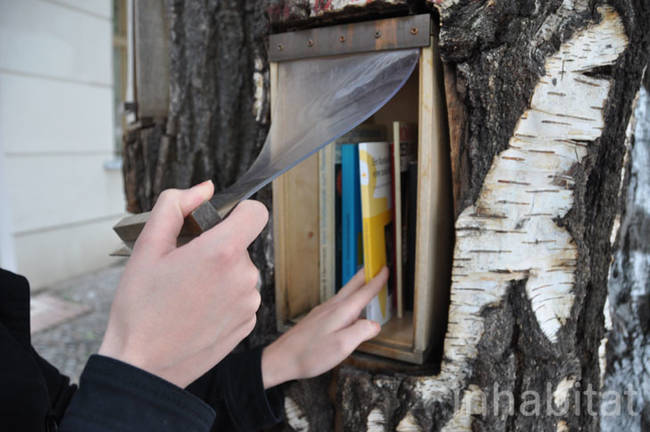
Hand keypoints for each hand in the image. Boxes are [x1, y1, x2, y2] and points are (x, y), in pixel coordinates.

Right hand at [99, 181, 267, 387]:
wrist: (142, 365)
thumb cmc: (140, 307)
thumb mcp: (147, 247)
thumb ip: (175, 206)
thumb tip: (205, 188)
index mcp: (222, 252)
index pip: (257, 212)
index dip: (238, 212)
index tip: (217, 225)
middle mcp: (244, 277)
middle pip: (241, 245)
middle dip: (217, 248)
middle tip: (184, 269)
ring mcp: (249, 303)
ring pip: (240, 273)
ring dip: (221, 276)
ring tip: (188, 294)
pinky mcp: (248, 325)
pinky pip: (242, 298)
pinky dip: (225, 299)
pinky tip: (197, 312)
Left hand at [261, 267, 387, 387]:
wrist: (281, 359)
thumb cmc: (310, 355)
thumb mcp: (342, 346)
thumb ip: (361, 332)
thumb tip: (375, 324)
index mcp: (341, 312)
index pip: (364, 293)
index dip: (377, 281)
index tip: (386, 270)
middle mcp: (332, 307)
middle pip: (353, 286)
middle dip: (366, 275)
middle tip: (376, 265)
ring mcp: (322, 312)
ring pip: (345, 294)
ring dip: (357, 285)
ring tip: (366, 282)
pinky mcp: (316, 319)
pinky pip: (338, 303)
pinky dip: (348, 298)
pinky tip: (349, 307)